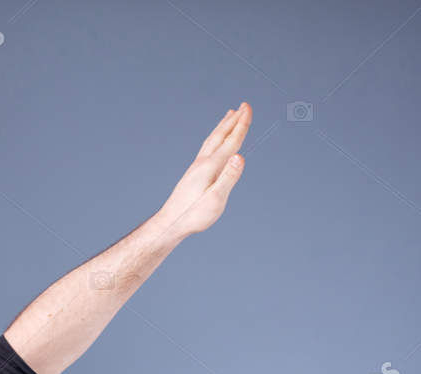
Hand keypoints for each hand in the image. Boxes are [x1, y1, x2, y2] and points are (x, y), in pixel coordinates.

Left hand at [157, 102, 249, 237]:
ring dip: (223, 126)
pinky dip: (215, 138)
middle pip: (221, 136)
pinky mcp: (194, 173)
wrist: (172, 222)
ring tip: (230, 115)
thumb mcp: (216, 199)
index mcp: (211, 166)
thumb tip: (240, 156)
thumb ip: (229, 177)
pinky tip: (215, 141)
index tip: (248, 108)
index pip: (231, 142)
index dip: (241, 125)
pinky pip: (207, 148)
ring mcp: (197, 166)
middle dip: (234, 120)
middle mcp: (203, 162)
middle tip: (244, 105)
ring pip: (212, 140)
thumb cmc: (194, 215)